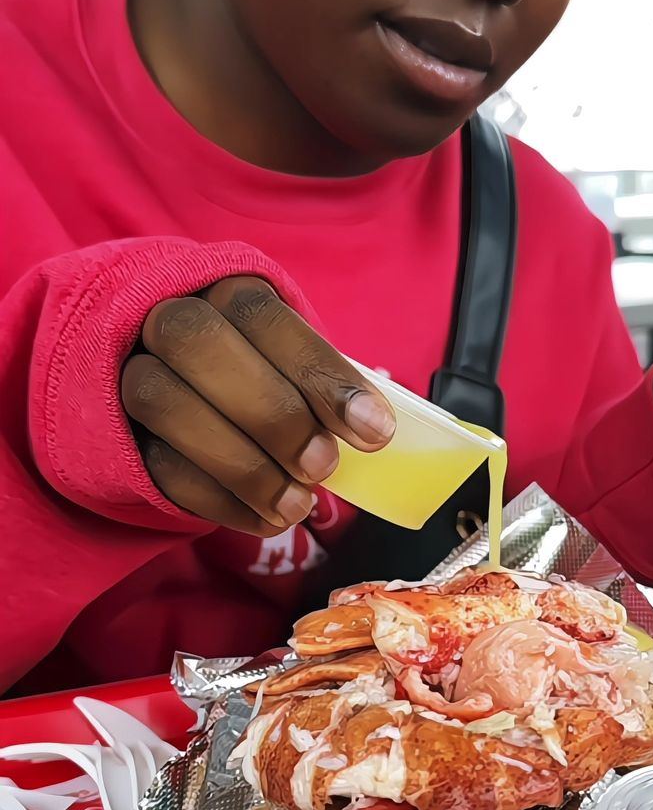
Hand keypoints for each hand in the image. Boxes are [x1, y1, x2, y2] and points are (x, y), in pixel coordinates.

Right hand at [121, 279, 394, 534]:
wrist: (178, 385)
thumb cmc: (260, 372)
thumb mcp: (293, 362)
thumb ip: (321, 384)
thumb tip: (374, 428)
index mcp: (222, 290)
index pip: (262, 314)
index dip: (319, 372)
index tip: (374, 431)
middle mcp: (166, 319)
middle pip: (196, 343)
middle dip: (271, 413)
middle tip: (324, 466)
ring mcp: (132, 374)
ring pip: (165, 404)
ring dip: (243, 466)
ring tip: (298, 505)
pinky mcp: (122, 433)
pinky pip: (157, 466)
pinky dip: (220, 501)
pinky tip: (264, 520)